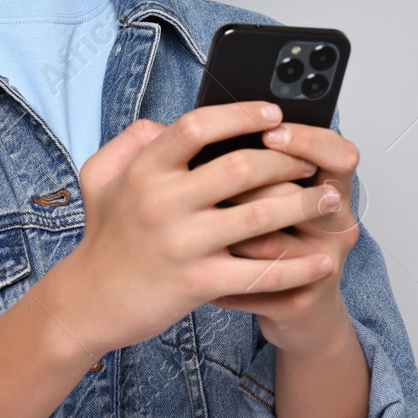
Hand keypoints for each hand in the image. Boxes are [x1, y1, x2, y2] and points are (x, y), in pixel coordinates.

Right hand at [53, 101, 338, 356]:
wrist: (88, 303)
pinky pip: (260, 273)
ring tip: (329, 201)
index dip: (241, 115)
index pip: (198, 126)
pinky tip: (322, 262)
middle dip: (288, 163)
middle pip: (242, 168)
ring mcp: (181, 244)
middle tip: (310, 164)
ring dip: (304, 206)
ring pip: (261, 216)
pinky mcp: (196, 283)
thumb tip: (167, 122)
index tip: (273, 114)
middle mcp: (162, 202)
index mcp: (145, 170)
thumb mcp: (101, 177)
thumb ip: (133, 140)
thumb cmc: (104, 237)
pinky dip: (298, 267)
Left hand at [206, 121, 361, 355]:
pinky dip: (222, 275)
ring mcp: (324, 265)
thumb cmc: (274, 238)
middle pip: (301, 195)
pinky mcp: (302, 302)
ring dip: (228, 234)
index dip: (308, 141)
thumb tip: (170, 129)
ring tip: (196, 224)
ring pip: (271, 241)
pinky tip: (197, 266)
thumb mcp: (267, 194)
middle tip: (212, 181)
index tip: (269, 130)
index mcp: (331, 188)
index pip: (339, 155)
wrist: (299, 310)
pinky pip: (256, 282)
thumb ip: (235, 157)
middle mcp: (337, 224)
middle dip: (251, 186)